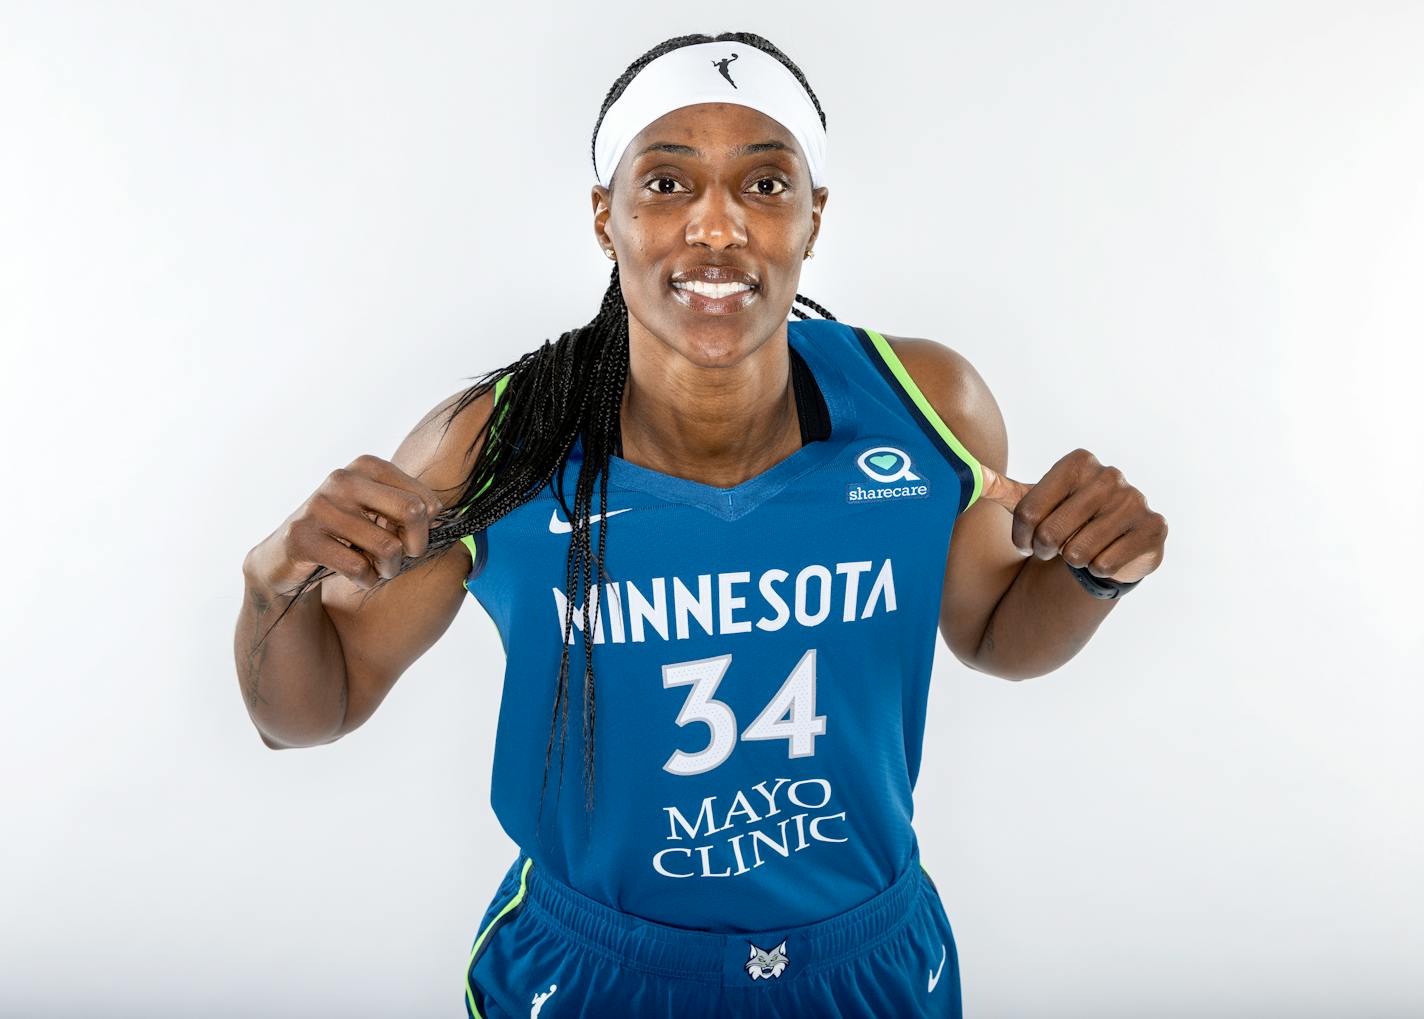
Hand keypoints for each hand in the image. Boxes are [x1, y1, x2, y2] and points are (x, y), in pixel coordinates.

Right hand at [245, 454, 445, 596]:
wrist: (285, 556)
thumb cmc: (345, 534)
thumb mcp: (378, 512)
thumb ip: (411, 508)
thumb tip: (449, 515)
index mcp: (366, 466)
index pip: (424, 499)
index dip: (427, 529)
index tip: (412, 541)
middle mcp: (342, 479)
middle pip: (412, 512)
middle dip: (415, 546)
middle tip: (402, 559)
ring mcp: (319, 506)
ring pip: (387, 547)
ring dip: (388, 569)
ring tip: (377, 569)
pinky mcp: (302, 537)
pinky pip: (357, 566)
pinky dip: (365, 579)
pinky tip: (357, 576)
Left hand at [977, 449, 1165, 583]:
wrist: (1113, 539)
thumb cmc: (1065, 518)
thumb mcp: (1034, 501)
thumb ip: (1002, 489)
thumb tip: (971, 476)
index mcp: (1078, 462)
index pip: (1027, 511)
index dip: (1021, 536)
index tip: (1027, 541)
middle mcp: (1110, 475)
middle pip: (1051, 533)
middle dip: (1046, 551)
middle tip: (1054, 550)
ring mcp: (1136, 500)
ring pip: (1079, 553)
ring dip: (1073, 561)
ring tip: (1080, 551)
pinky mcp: (1154, 528)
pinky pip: (1106, 565)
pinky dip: (1099, 569)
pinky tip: (1105, 557)